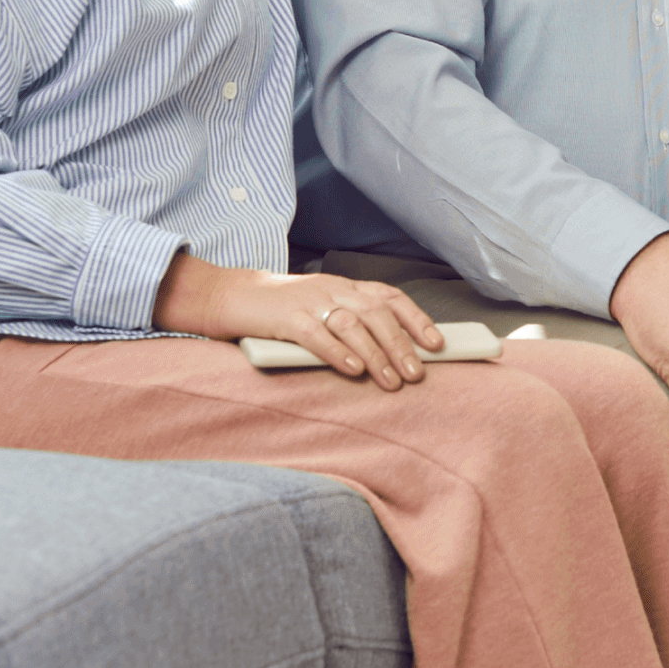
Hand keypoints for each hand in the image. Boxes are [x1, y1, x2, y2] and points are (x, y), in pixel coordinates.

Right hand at [154, 252, 442, 389]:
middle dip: (401, 345)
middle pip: (377, 314)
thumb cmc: (282, 310)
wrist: (231, 296)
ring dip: (376, 354)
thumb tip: (393, 353)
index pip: (391, 298)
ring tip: (391, 381)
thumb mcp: (323, 308)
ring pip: (352, 325)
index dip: (417, 320)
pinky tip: (353, 370)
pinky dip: (338, 353)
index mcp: (346, 286)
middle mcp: (333, 289)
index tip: (437, 344)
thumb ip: (352, 323)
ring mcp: (309, 301)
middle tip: (416, 374)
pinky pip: (316, 334)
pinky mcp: (285, 318)